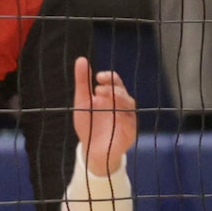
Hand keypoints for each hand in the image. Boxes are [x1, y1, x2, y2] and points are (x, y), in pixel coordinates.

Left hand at [72, 60, 137, 174]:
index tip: (98, 77)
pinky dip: (123, 116)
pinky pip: (130, 122)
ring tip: (104, 97)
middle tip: (99, 89)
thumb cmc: (89, 125)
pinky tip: (115, 113)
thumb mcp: (82, 102)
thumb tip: (81, 59)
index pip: (115, 82)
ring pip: (129, 104)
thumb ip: (83, 82)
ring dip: (118, 98)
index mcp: (112, 96)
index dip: (109, 78)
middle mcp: (122, 105)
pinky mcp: (130, 132)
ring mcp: (127, 118)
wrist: (91, 151)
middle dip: (113, 88)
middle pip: (123, 92)